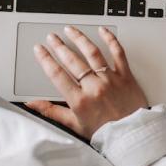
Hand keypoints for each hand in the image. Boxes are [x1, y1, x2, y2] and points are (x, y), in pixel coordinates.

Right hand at [26, 26, 148, 138]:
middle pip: (72, 60)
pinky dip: (110, 39)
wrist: (133, 136)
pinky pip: (118, 52)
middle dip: (59, 46)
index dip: (45, 59)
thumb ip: (52, 112)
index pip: (57, 74)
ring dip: (79, 38)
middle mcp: (94, 87)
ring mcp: (110, 79)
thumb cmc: (105, 132)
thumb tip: (32, 105)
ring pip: (92, 52)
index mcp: (79, 100)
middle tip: (51, 37)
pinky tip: (102, 30)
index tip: (39, 49)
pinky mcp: (126, 75)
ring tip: (69, 29)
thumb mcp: (74, 125)